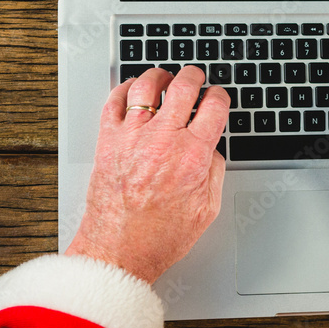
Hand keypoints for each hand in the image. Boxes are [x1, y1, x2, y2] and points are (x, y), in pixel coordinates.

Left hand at [65, 67, 228, 282]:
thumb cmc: (158, 237)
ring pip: (147, 85)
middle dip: (194, 76)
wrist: (118, 252)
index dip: (220, 96)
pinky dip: (125, 88)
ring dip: (160, 75)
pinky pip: (114, 101)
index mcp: (192, 155)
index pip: (214, 107)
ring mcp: (132, 137)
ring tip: (164, 77)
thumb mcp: (207, 209)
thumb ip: (214, 172)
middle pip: (183, 86)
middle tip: (195, 76)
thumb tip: (212, 150)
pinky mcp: (108, 141)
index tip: (218, 97)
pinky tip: (132, 89)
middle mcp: (163, 140)